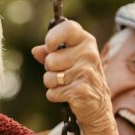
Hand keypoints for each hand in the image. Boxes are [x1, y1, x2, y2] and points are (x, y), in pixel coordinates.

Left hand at [31, 19, 114, 134]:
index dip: (53, 37)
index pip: (69, 28)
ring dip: (52, 84)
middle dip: (50, 69)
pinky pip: (52, 93)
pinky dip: (55, 96)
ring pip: (49, 78)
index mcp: (86, 42)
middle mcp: (89, 54)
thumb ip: (50, 53)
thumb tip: (36, 51)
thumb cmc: (80, 79)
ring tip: (66, 85)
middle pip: (50, 60)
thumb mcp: (69, 60)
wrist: (98, 106)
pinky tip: (68, 96)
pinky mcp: (80, 91)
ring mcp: (86, 72)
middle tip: (63, 74)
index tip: (49, 47)